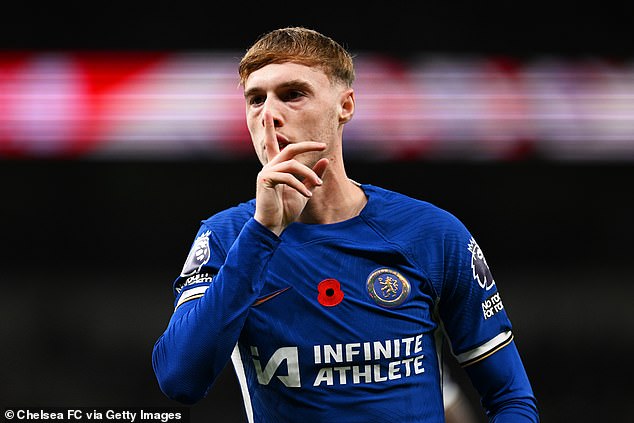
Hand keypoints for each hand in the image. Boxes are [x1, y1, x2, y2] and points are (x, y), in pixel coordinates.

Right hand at [254, 112, 328, 235]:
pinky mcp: (266, 181)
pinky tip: (308, 196)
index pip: (273, 143)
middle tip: (322, 145)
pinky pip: (287, 177)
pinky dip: (300, 185)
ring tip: (317, 185)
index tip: (275, 116)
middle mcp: (270, 166)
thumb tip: (325, 160)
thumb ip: (313, 175)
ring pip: (292, 164)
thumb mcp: (305, 190)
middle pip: (289, 148)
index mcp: (277, 167)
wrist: (274, 225)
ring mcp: (266, 173)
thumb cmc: (287, 209)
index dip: (272, 128)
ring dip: (308, 174)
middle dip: (306, 145)